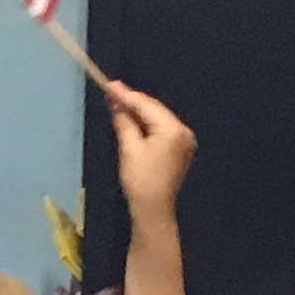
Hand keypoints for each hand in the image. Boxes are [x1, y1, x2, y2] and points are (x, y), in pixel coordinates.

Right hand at [107, 80, 197, 218]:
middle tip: (111, 91)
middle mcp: (183, 131)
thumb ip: (124, 122)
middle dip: (133, 103)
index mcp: (173, 129)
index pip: (146, 106)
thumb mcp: (129, 148)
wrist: (153, 210)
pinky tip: (132, 121)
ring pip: (158, 120)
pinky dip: (147, 126)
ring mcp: (184, 141)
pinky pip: (161, 131)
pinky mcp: (180, 151)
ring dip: (139, 113)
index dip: (126, 95)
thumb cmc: (140, 180)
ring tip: (118, 103)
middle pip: (154, 110)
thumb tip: (117, 103)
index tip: (110, 84)